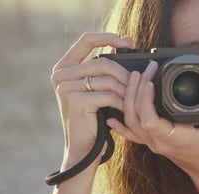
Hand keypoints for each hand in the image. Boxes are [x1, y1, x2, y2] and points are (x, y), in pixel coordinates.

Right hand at [50, 32, 130, 166]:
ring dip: (125, 91)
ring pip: (108, 79)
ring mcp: (66, 87)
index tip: (127, 41)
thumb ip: (104, 69)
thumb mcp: (97, 89)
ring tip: (131, 101)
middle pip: (103, 62)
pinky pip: (109, 95)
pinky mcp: (76, 100)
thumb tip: (126, 41)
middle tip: (138, 84)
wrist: (83, 150)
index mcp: (63, 67)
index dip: (108, 37)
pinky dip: (121, 103)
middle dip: (124, 74)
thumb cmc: (93, 120)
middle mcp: (60, 75)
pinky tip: (125, 110)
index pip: (86, 40)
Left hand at [108, 66, 198, 183]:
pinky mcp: (154, 144)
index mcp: (177, 138)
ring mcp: (155, 144)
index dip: (145, 100)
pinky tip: (111, 117)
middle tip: (146, 71)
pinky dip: (120, 125)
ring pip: (131, 123)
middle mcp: (161, 142)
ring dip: (129, 100)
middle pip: (136, 117)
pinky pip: (132, 135)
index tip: (152, 81)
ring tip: (134, 79)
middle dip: (136, 91)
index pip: (150, 120)